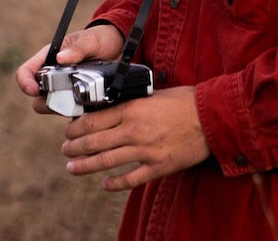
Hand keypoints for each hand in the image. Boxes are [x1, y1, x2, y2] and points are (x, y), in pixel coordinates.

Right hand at [14, 24, 124, 113]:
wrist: (118, 48)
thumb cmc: (99, 39)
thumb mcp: (91, 40)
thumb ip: (79, 48)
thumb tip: (60, 58)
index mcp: (49, 58)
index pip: (26, 72)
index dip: (25, 83)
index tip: (34, 90)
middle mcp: (53, 77)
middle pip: (38, 98)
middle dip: (47, 101)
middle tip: (66, 96)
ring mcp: (65, 91)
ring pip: (54, 108)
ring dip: (64, 107)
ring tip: (82, 98)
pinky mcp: (77, 101)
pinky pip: (71, 113)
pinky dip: (78, 113)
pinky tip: (90, 106)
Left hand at [61, 85, 209, 190]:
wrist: (211, 117)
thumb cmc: (184, 101)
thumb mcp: (153, 94)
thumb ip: (131, 102)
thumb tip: (109, 108)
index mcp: (133, 108)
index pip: (93, 120)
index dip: (75, 128)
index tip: (68, 131)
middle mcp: (134, 130)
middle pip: (94, 142)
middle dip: (74, 148)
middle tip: (65, 150)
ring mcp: (145, 150)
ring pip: (105, 162)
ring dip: (85, 166)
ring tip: (72, 168)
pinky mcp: (157, 167)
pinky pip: (129, 179)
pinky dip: (113, 183)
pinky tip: (104, 184)